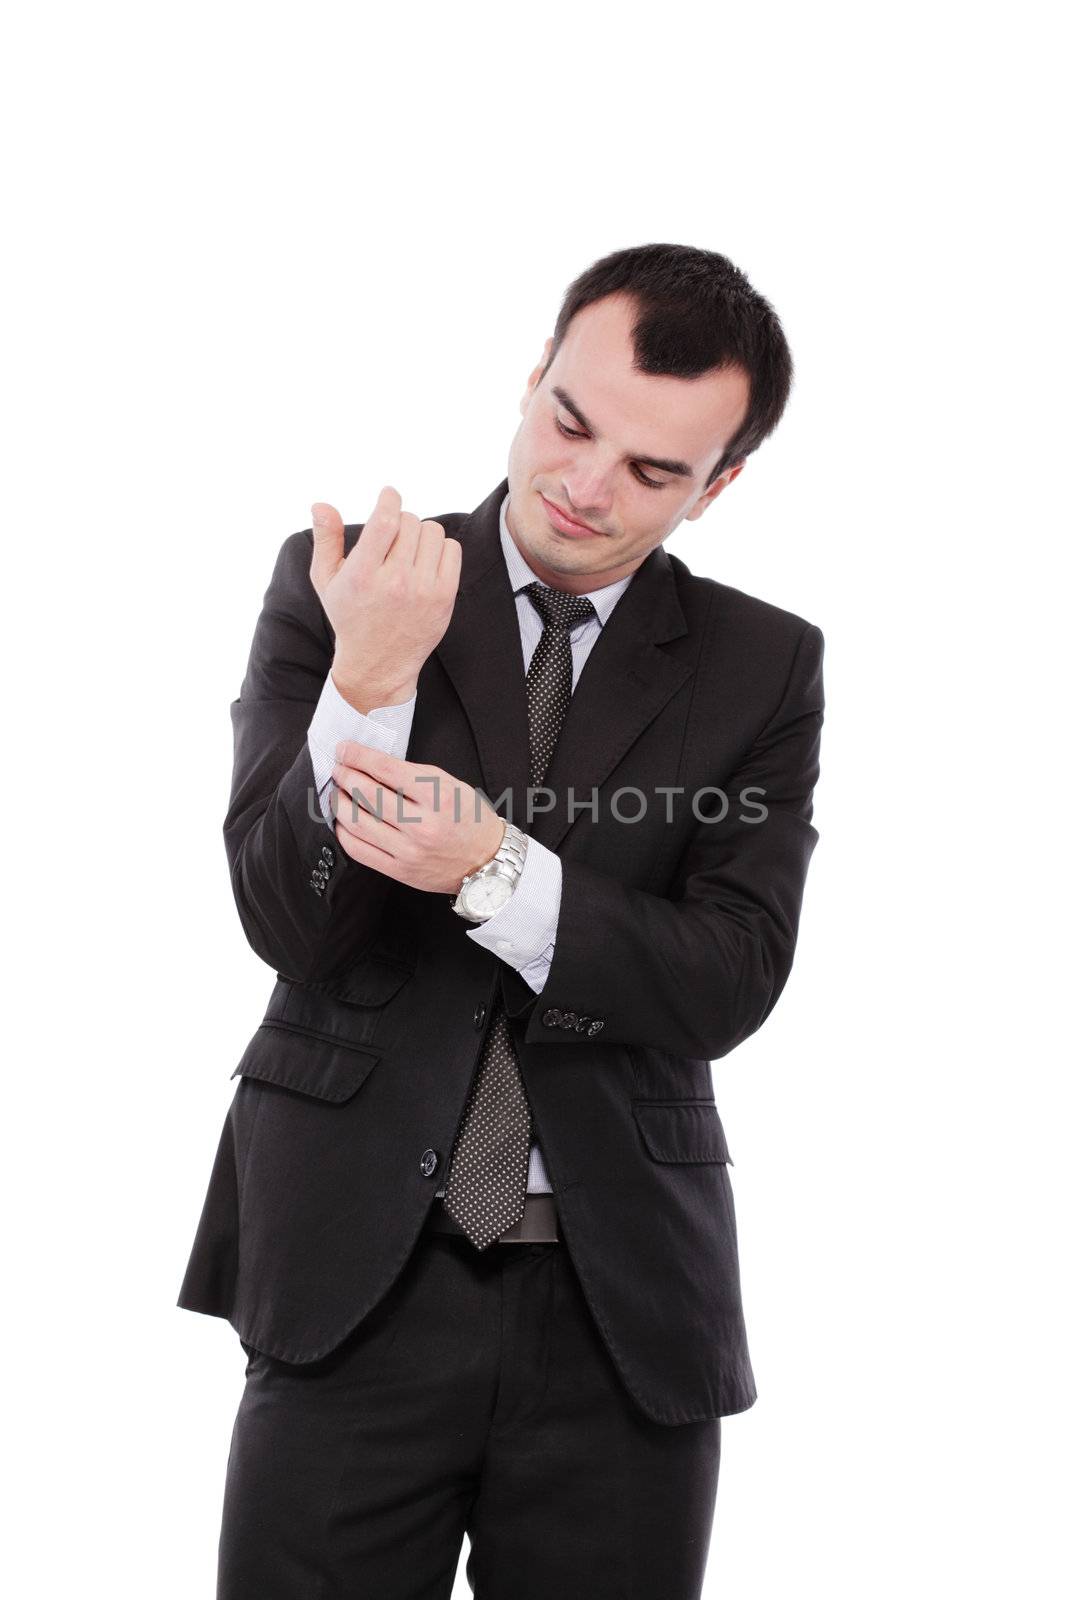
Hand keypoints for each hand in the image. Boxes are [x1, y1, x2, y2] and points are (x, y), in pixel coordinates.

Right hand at [309, 486, 462, 708]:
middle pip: (410, 522)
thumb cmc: (349, 616)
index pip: (385, 522)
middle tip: (392, 539)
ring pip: (433, 532)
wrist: (377, 664)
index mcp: (362, 575)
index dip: (389, 499)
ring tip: (408, 552)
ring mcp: (423, 591)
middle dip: (400, 522)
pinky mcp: (444, 598)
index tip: (389, 494)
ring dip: (420, 534)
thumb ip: (325, 540)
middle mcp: (394, 583)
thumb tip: (322, 504)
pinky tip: (426, 563)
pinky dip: (440, 549)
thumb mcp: (326, 581)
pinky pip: (452, 549)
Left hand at [330, 741, 506, 894]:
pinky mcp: (400, 870)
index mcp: (438, 797)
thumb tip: (373, 764)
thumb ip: (414, 774)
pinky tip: (343, 821)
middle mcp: (422, 825)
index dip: (358, 756)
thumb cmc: (470, 820)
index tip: (345, 750)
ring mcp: (409, 851)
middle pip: (367, 794)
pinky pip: (359, 850)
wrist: (487, 861)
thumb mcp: (451, 785)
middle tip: (338, 769)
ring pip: (357, 822)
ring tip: (337, 792)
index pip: (386, 769)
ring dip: (340, 803)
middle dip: (345, 776)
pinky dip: (344, 832)